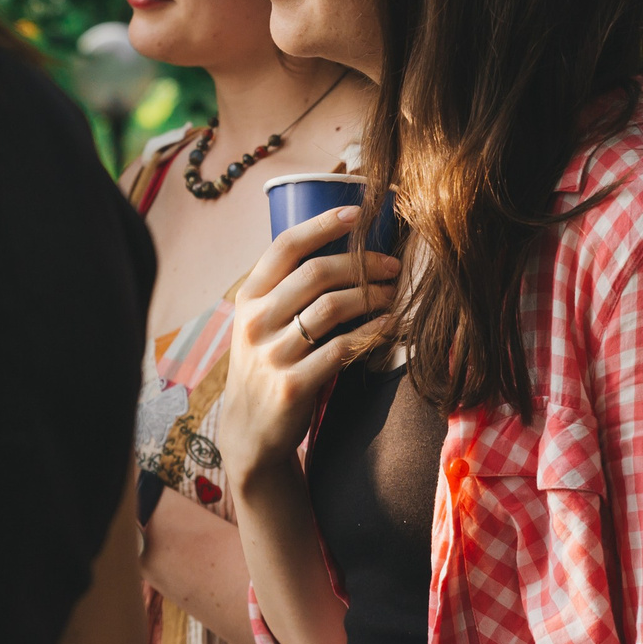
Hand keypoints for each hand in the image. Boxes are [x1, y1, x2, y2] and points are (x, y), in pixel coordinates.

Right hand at [218, 206, 401, 487]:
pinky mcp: (293, 385)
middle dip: (361, 264)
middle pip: (315, 274)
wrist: (250, 431)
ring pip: (332, 308)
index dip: (322, 223)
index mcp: (248, 298)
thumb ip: (287, 290)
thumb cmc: (268, 365)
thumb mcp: (261, 323)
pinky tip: (390, 326)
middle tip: (393, 266)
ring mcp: (272, 355)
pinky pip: (342, 348)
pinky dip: (372, 332)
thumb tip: (344, 246)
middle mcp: (255, 322)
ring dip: (372, 296)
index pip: (284, 246)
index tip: (357, 213)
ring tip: (394, 295)